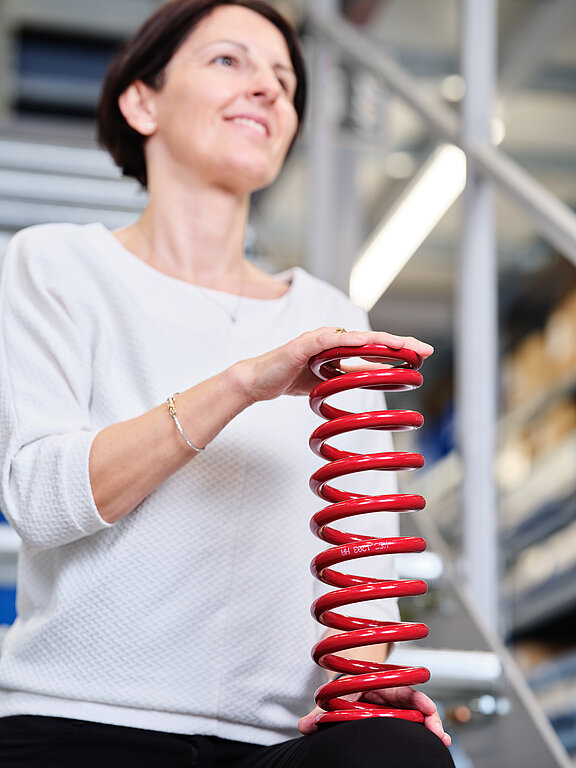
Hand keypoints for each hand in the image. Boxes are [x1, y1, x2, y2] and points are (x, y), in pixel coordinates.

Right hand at [233, 327, 433, 404]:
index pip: (376, 347)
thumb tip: (379, 378)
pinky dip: (347, 340)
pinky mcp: (302, 344)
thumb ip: (350, 374)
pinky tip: (364, 341)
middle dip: (401, 343)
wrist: (258, 382)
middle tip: (426, 349)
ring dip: (382, 340)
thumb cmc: (290, 378)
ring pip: (356, 337)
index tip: (424, 355)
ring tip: (403, 345)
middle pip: (373, 339)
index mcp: (340, 347)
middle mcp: (333, 338)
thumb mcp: (329, 380)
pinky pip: (328, 340)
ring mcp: (318, 339)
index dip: (400, 349)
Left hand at [298, 685, 450, 747]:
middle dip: (429, 716)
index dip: (415, 699)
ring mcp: (397, 706)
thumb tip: (303, 726)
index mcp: (378, 684)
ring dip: (431, 726)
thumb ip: (321, 713)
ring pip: (418, 714)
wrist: (345, 685)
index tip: (427, 708)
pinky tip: (436, 742)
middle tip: (439, 732)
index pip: (400, 689)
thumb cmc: (342, 688)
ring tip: (441, 740)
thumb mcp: (335, 697)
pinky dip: (426, 730)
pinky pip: (415, 722)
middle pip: (415, 703)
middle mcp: (392, 694)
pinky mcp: (399, 715)